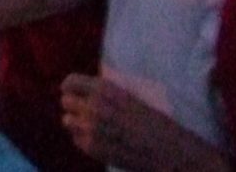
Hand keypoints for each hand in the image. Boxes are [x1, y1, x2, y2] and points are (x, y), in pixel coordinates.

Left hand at [60, 73, 219, 170]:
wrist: (170, 154)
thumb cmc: (158, 123)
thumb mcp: (132, 97)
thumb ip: (108, 93)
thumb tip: (90, 90)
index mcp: (105, 90)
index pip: (70, 82)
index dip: (72, 87)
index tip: (75, 91)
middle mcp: (94, 107)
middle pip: (65, 101)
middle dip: (74, 105)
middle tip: (85, 110)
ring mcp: (90, 129)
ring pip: (67, 121)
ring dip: (77, 122)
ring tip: (91, 126)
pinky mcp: (92, 148)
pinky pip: (76, 139)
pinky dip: (84, 139)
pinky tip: (100, 140)